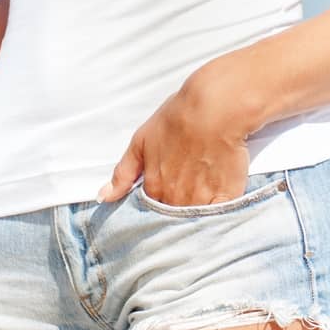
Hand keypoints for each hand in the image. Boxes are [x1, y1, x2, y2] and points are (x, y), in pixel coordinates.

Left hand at [96, 67, 250, 207]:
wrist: (214, 109)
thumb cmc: (178, 118)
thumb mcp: (141, 141)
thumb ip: (123, 173)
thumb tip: (103, 197)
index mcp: (154, 187)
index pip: (149, 211)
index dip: (155, 206)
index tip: (161, 197)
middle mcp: (175, 199)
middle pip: (172, 217)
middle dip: (174, 212)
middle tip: (183, 193)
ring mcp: (201, 200)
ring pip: (194, 221)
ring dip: (194, 217)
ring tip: (200, 197)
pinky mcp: (227, 197)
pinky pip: (219, 216)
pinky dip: (216, 215)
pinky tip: (217, 206)